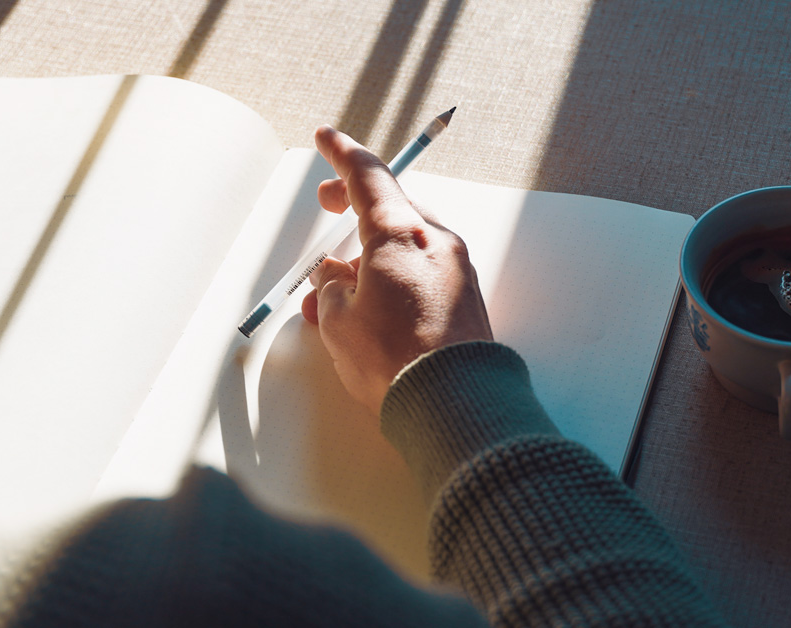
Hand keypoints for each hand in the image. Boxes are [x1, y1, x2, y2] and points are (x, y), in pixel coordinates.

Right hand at [301, 126, 492, 410]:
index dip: (341, 154)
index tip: (325, 138)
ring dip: (370, 251)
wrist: (453, 403)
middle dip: (354, 204)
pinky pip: (423, 270)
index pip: (367, 175)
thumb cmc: (393, 359)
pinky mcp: (465, 297)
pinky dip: (393, 273)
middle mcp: (434, 241)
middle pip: (390, 205)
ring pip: (405, 242)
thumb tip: (334, 279)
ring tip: (334, 288)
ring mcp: (456, 268)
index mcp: (400, 233)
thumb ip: (330, 289)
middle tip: (327, 205)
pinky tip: (369, 304)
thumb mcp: (337, 321)